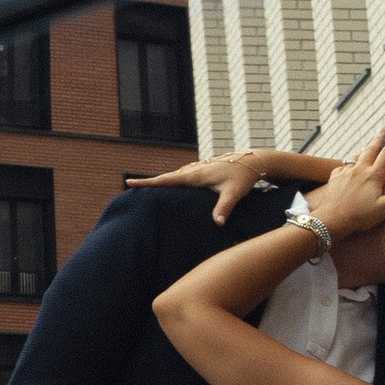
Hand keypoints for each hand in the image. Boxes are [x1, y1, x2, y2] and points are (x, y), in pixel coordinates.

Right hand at [128, 148, 298, 210]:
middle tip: (131, 187)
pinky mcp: (203, 170)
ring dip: (161, 181)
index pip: (167, 180)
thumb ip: (224, 208)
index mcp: (196, 175)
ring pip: (175, 176)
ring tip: (145, 188)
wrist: (255, 161)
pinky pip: (182, 176)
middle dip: (150, 182)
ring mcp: (198, 169)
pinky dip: (172, 180)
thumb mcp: (234, 193)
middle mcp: (194, 170)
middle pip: (167, 178)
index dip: (148, 183)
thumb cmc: (244, 177)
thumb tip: (217, 223)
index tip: (130, 183)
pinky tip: (171, 185)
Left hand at [314, 126, 384, 244]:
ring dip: (364, 149)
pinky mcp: (334, 178)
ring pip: (356, 155)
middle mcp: (359, 169)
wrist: (332, 220)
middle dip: (379, 138)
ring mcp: (345, 172)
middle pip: (371, 149)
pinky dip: (349, 162)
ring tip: (368, 145)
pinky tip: (348, 165)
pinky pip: (343, 165)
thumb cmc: (360, 216)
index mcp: (373, 175)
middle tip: (383, 129)